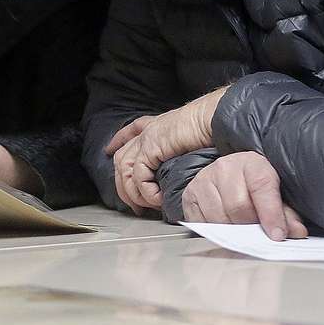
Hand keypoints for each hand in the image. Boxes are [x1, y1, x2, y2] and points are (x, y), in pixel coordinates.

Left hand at [105, 87, 227, 212]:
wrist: (214, 118)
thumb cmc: (211, 128)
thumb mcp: (192, 140)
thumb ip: (179, 153)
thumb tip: (177, 175)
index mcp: (157, 126)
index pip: (130, 130)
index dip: (117, 140)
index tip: (109, 149)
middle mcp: (148, 131)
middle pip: (121, 159)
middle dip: (124, 185)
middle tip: (135, 205)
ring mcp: (147, 138)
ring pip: (124, 170)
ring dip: (134, 193)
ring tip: (149, 206)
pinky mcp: (151, 147)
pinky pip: (139, 176)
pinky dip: (146, 192)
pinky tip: (158, 200)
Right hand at [182, 152, 306, 240]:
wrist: (228, 173)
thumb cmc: (253, 183)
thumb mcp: (274, 191)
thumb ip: (286, 213)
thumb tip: (296, 232)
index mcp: (251, 162)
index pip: (262, 188)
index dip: (271, 214)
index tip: (278, 235)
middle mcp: (224, 167)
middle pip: (238, 207)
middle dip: (250, 226)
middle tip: (257, 233)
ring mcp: (204, 179)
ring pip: (219, 217)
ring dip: (232, 230)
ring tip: (241, 228)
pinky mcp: (189, 194)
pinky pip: (202, 222)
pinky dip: (215, 230)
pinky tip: (224, 225)